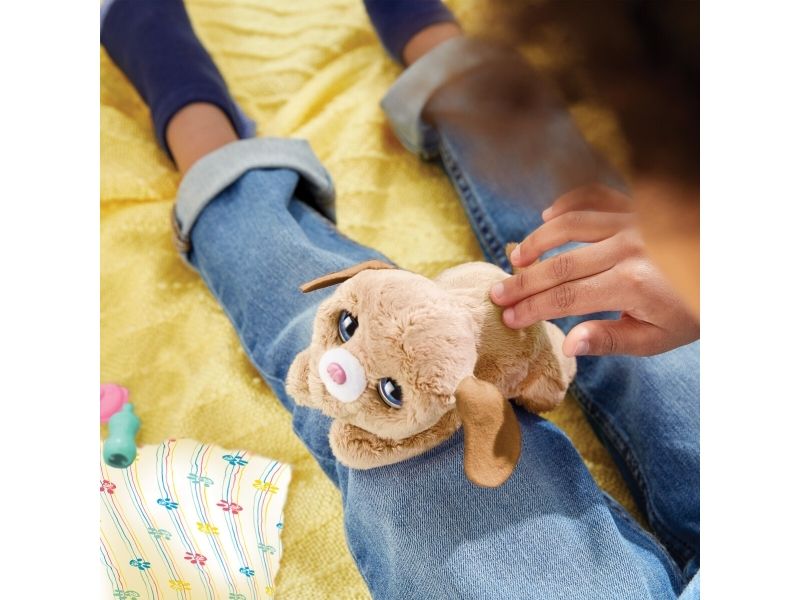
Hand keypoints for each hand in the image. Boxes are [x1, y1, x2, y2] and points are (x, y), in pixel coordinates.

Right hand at [489, 185, 698, 356]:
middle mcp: (628, 247)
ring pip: (571, 225)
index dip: (532, 308)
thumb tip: (568, 344)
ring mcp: (633, 221)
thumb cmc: (695, 310)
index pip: (566, 298)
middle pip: (560, 264)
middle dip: (524, 281)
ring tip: (515, 258)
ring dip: (538, 241)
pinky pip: (595, 196)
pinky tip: (546, 216)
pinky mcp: (639, 205)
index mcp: (631, 284)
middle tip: (496, 293)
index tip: (508, 317)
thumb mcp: (658, 337)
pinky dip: (568, 204)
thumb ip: (611, 339)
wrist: (733, 269)